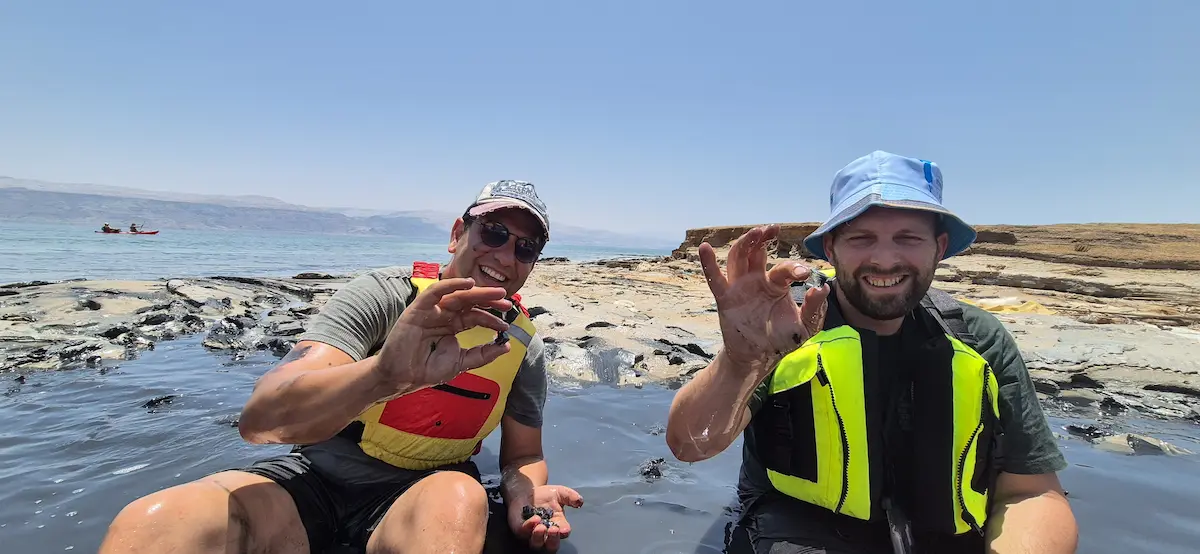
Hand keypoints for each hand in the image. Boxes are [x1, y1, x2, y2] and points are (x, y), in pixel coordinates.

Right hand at [375, 277, 514, 392]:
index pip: (475, 316)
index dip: (491, 319)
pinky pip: (435, 292)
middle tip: (507, 302)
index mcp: (453, 326)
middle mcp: (444, 315)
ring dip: (478, 292)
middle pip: (470, 303)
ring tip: (497, 293)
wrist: (402, 378)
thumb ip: (482, 354)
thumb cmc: (426, 370)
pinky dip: (451, 285)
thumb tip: (507, 346)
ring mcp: (432, 311)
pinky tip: (468, 284)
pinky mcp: (419, 309)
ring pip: (457, 295)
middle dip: (489, 301)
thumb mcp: (461, 362)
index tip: (506, 325)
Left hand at [508, 484, 583, 551]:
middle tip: (553, 529)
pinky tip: (533, 519)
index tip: (564, 528)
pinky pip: (523, 533)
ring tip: (541, 527)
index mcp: (558, 526)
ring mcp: (532, 534)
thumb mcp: (560, 493)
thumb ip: (570, 496)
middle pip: (551, 546)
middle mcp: (546, 534)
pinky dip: (528, 528)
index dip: (564, 532)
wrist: (526, 491)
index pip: (563, 533)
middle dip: (553, 540)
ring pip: (536, 544)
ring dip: (539, 537)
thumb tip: (580, 501)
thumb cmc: (545, 496)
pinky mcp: (520, 530)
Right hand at [699, 224, 830, 373]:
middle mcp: (756, 280)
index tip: (805, 274)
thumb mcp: (805, 326)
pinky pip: (715, 279)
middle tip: (773, 228)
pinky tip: (705, 247)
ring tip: (756, 233)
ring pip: (738, 258)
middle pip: (756, 251)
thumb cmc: (782, 339)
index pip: (783, 269)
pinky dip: (708, 263)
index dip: (793, 268)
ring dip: (745, 243)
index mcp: (775, 284)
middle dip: (764, 238)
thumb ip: (815, 308)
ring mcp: (739, 287)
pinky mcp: (725, 299)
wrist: (759, 359)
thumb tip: (824, 288)